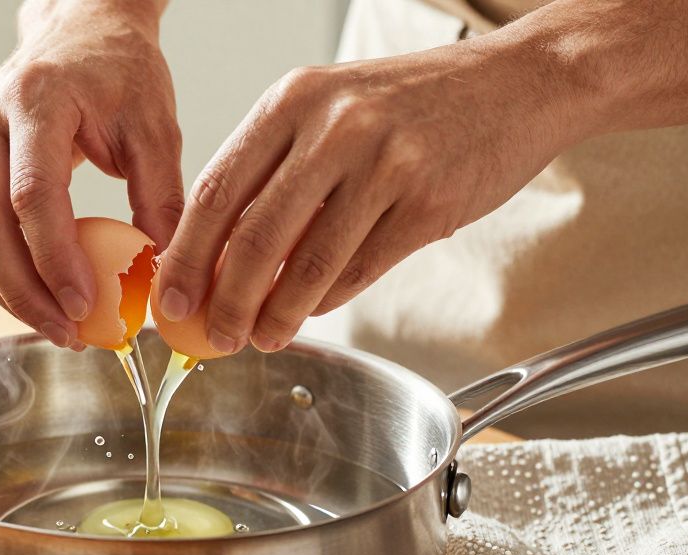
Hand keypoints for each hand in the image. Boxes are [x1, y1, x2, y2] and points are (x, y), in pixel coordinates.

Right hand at [0, 0, 181, 347]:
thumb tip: (163, 276)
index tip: (85, 308)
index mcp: (36, 99)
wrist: (82, 29)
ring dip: (7, 291)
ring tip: (57, 327)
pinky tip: (38, 298)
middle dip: (23, 292)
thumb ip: (161, 198)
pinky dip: (0, 272)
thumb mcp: (157, 127)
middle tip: (68, 334)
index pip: (33, 195)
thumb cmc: (122, 72)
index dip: (56, 260)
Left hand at [154, 40, 587, 353]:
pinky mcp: (428, 202)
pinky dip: (329, 300)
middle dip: (226, 300)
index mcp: (293, 99)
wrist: (516, 83)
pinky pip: (361, 269)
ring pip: (309, 264)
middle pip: (254, 236)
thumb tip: (218, 254)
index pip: (216, 188)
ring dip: (278, 315)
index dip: (187, 254)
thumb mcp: (329, 109)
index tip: (172, 297)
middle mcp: (334, 126)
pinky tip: (313, 312)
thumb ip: (274, 171)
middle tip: (214, 334)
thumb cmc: (411, 103)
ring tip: (263, 337)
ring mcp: (385, 163)